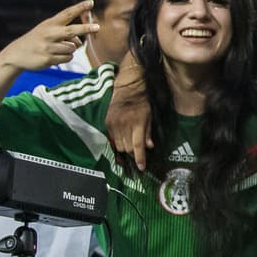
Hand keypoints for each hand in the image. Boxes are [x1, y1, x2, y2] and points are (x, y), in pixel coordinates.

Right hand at [0, 0, 97, 71]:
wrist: (16, 54)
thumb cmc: (38, 40)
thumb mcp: (48, 32)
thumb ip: (65, 34)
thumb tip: (79, 43)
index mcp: (50, 24)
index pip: (67, 13)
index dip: (80, 7)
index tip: (91, 2)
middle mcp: (49, 33)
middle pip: (72, 30)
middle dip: (85, 28)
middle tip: (98, 27)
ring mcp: (48, 46)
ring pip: (72, 48)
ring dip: (70, 50)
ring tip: (57, 49)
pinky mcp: (48, 58)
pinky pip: (68, 58)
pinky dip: (65, 58)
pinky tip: (54, 56)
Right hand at [106, 53, 151, 171]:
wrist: (127, 89)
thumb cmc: (142, 103)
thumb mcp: (150, 117)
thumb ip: (148, 132)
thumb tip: (149, 147)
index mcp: (137, 123)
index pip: (138, 145)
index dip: (140, 158)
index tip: (141, 167)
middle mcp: (124, 125)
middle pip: (127, 148)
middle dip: (133, 154)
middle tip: (137, 155)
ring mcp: (114, 124)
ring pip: (119, 146)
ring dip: (125, 149)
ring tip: (130, 148)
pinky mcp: (107, 123)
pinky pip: (112, 139)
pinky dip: (117, 142)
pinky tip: (121, 141)